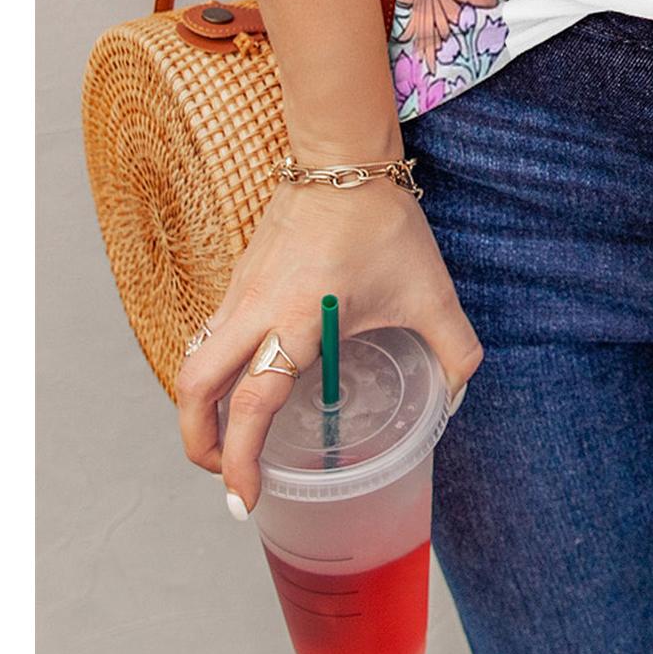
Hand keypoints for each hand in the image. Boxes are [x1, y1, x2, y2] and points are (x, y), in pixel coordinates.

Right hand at [173, 172, 482, 515]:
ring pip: (195, 359)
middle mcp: (254, 310)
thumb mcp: (430, 289)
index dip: (240, 462)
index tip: (245, 499)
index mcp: (295, 321)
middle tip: (226, 473)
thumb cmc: (382, 221)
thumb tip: (460, 394)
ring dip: (202, 405)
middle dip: (198, 441)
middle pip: (192, 388)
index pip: (250, 405)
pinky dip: (217, 369)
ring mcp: (240, 290)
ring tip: (235, 438)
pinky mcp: (241, 275)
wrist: (342, 154)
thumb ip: (454, 347)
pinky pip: (212, 333)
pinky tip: (252, 378)